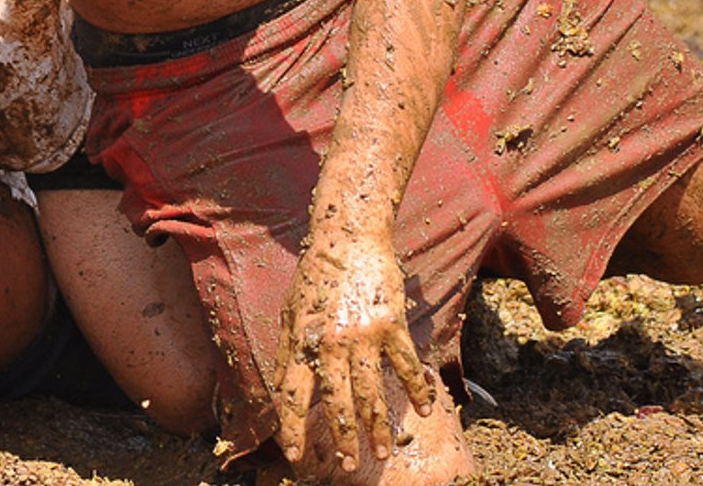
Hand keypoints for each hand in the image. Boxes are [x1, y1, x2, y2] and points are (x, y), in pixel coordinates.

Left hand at [275, 228, 435, 473]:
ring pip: (372, 393)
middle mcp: (330, 343)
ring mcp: (362, 336)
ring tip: (382, 450)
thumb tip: (278, 389)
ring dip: (378, 426)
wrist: (347, 239)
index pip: (292, 395)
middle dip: (342, 438)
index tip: (294, 454)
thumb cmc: (314, 276)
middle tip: (348, 464)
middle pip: (336, 403)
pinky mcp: (391, 326)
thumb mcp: (290, 313)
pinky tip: (423, 409)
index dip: (291, 427)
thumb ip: (286, 353)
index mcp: (301, 341)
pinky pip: (406, 366)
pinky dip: (417, 390)